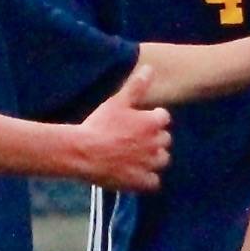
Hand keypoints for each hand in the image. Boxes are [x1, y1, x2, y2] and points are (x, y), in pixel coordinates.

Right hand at [75, 65, 170, 191]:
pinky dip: (147, 178)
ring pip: (162, 160)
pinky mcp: (140, 181)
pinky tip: (135, 173)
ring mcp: (149, 164)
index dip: (152, 118)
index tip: (139, 121)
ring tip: (136, 156)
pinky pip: (153, 182)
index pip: (163, 118)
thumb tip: (151, 68)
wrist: (84, 151)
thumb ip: (136, 86)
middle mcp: (156, 143)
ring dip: (153, 158)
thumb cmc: (100, 124)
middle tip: (135, 138)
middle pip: (165, 140)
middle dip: (154, 138)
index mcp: (152, 123)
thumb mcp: (118, 101)